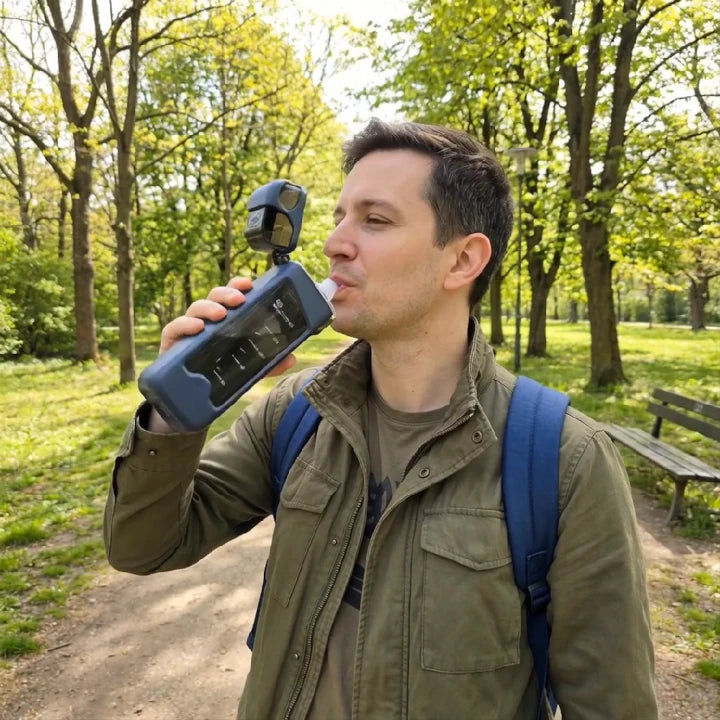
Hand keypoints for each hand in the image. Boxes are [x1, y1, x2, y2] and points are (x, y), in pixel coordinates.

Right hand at [147, 277, 296, 433]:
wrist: (188, 399)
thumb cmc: (218, 374)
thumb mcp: (248, 368)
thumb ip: (269, 363)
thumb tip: (292, 359)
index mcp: (224, 321)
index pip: (230, 296)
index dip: (237, 286)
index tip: (248, 285)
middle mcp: (206, 321)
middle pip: (213, 297)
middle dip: (226, 294)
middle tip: (239, 300)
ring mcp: (188, 331)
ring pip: (195, 309)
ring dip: (208, 308)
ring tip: (220, 315)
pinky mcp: (172, 344)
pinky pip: (174, 329)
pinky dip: (184, 325)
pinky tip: (197, 327)